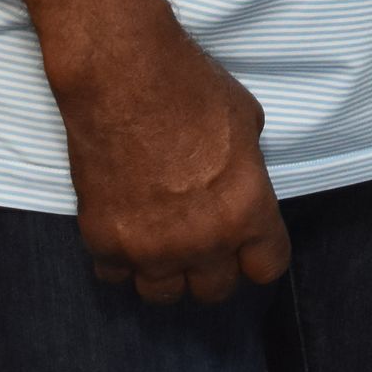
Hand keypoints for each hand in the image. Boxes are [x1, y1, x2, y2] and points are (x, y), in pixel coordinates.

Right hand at [50, 15, 290, 303]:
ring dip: (166, 272)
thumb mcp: (246, 124)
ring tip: (163, 243)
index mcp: (246, 211)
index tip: (250, 245)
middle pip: (215, 291)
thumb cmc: (192, 88)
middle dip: (214, 268)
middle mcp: (202, 241)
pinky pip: (116, 275)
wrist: (123, 77)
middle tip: (204, 242)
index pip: (268, 268)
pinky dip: (121, 260)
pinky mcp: (104, 242)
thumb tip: (237, 185)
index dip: (260, 255)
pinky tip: (125, 231)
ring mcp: (149, 247)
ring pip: (162, 295)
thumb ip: (245, 172)